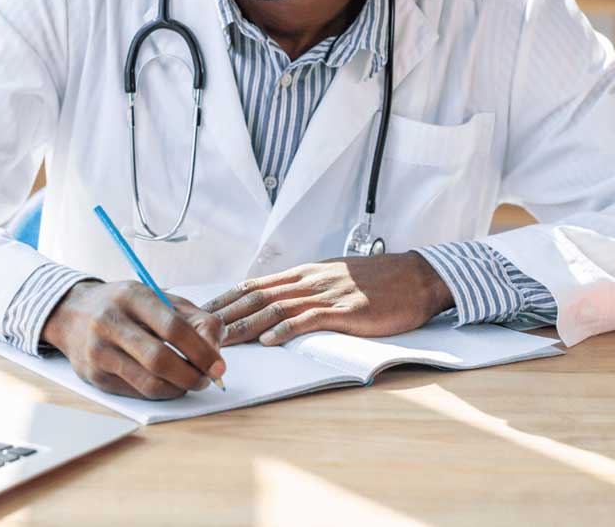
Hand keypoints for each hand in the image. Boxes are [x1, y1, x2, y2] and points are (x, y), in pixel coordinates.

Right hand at [42, 280, 225, 399]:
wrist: (71, 312)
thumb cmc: (124, 306)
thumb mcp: (158, 298)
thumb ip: (193, 318)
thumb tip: (215, 351)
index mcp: (132, 296)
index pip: (173, 327)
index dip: (201, 350)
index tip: (219, 365)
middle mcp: (110, 322)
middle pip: (160, 360)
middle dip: (192, 375)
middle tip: (206, 379)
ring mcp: (98, 350)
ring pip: (148, 382)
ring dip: (178, 388)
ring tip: (189, 382)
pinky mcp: (93, 375)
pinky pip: (136, 392)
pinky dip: (160, 392)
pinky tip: (167, 384)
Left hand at [203, 253, 454, 345]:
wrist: (417, 276)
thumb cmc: (378, 281)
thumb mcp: (335, 278)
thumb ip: (308, 288)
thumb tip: (279, 301)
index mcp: (305, 273)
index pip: (255, 285)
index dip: (226, 299)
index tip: (202, 312)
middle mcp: (310, 280)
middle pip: (257, 296)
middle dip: (225, 314)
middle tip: (197, 329)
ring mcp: (327, 293)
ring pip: (277, 308)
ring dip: (246, 325)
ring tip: (222, 340)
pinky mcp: (346, 309)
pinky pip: (310, 319)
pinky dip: (287, 329)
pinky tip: (270, 340)